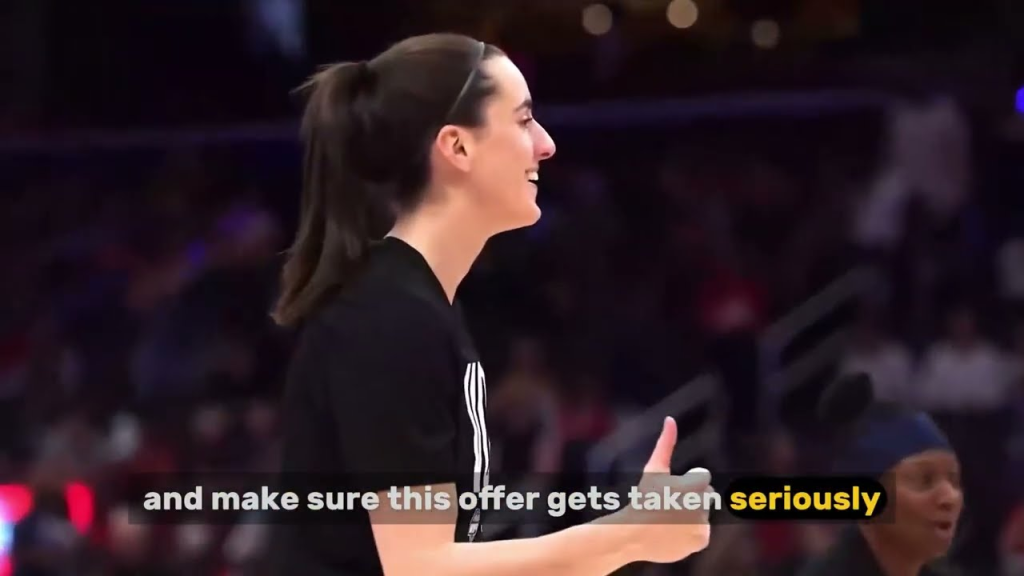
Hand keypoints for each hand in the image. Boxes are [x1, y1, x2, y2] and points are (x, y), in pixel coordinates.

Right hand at [613, 417, 713, 563]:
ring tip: (669, 520)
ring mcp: (703, 524)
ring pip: (703, 514)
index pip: (703, 477)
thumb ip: (666, 443)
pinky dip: (691, 534)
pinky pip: (702, 532)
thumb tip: (670, 419)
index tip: (671, 490)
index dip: (686, 482)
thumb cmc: (643, 498)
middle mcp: (703, 504)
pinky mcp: (702, 539)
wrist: (634, 533)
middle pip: (706, 495)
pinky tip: (674, 532)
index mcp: (696, 484)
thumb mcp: (654, 469)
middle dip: (692, 498)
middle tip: (669, 506)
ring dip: (691, 516)